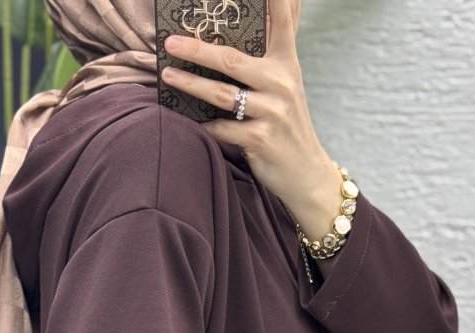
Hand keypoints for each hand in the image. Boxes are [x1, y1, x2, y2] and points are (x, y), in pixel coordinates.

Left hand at [161, 0, 342, 238]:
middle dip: (198, 49)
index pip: (282, 23)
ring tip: (167, 76)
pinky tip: (185, 121)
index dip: (275, 2)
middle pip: (232, 60)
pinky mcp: (261, 140)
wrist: (306, 173)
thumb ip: (277, 49)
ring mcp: (272, 113)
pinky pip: (222, 129)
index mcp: (286, 65)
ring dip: (190, 84)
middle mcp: (281, 84)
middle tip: (171, 43)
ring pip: (222, 95)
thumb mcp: (289, 83)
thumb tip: (278, 10)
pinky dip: (203, 126)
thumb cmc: (288, 125)